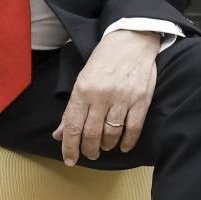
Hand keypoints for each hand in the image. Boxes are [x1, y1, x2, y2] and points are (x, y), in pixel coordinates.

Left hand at [53, 29, 159, 164]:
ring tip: (105, 146)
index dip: (70, 147)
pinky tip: (123, 146)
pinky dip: (127, 142)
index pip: (72, 126)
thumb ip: (72, 109)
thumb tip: (59, 134)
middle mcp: (101, 95)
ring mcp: (122, 98)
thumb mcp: (82, 80)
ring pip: (111, 134)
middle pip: (91, 134)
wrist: (132, 39)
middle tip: (90, 154)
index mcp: (83, 90)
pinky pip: (133, 128)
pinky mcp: (141, 100)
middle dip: (89, 150)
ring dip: (106, 145)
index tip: (70, 160)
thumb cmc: (105, 59)